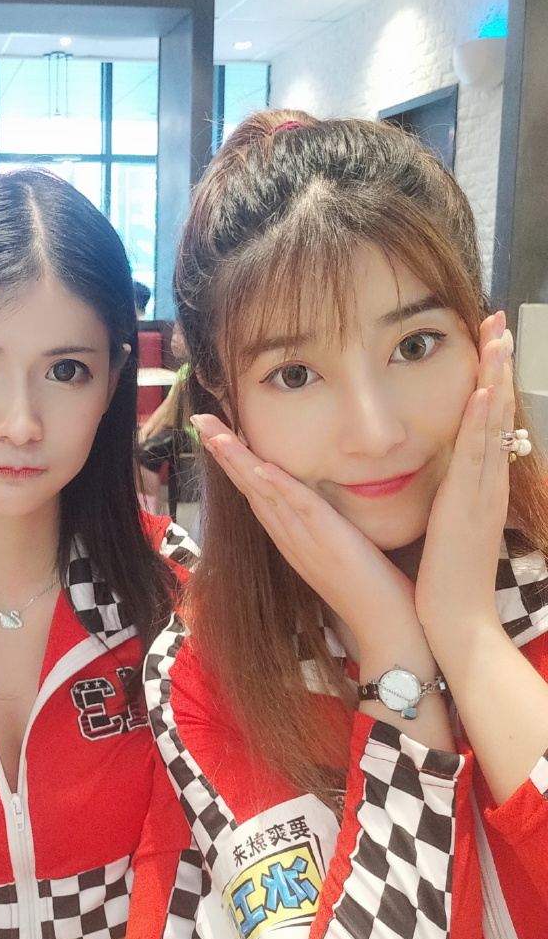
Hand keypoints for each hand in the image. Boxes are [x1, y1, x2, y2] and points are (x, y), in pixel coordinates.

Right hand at [193, 413, 417, 644]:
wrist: (386, 628)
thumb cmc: (372, 590)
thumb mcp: (342, 549)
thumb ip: (328, 525)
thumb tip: (327, 502)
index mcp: (292, 537)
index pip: (256, 492)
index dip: (235, 462)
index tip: (217, 433)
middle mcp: (290, 538)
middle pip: (249, 488)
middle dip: (224, 452)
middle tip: (201, 418)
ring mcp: (306, 541)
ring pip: (264, 493)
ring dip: (239, 462)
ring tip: (215, 433)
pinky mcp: (329, 543)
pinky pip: (300, 509)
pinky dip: (279, 486)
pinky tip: (260, 467)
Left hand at [414, 312, 512, 657]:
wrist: (452, 620)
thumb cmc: (443, 577)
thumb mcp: (446, 523)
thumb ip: (445, 494)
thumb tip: (439, 473)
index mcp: (477, 484)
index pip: (484, 420)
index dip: (489, 378)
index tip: (488, 340)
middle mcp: (486, 482)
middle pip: (496, 411)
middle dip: (498, 364)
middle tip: (499, 319)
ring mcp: (482, 492)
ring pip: (491, 424)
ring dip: (495, 378)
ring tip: (498, 336)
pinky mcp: (470, 507)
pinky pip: (478, 457)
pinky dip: (483, 423)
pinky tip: (485, 392)